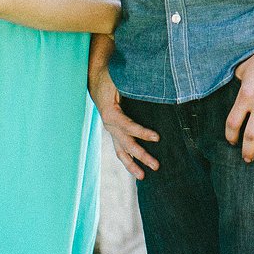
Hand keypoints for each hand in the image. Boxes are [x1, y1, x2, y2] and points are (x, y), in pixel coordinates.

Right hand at [90, 58, 159, 178]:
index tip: (157, 138)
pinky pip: (120, 148)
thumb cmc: (110, 76)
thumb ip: (132, 84)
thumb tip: (151, 86)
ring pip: (121, 151)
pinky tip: (136, 167)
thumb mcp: (119, 79)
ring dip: (132, 165)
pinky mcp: (113, 131)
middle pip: (127, 144)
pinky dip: (127, 159)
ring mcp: (111, 130)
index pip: (129, 127)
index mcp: (110, 113)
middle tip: (156, 166)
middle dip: (142, 156)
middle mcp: (109, 125)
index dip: (142, 133)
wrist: (95, 77)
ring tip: (142, 176)